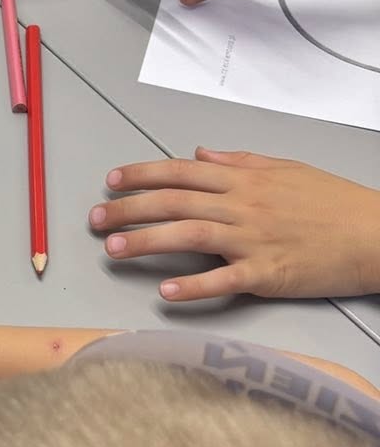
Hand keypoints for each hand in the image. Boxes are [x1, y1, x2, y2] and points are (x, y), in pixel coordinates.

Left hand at [91, 149, 379, 301]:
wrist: (376, 234)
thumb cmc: (334, 203)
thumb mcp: (286, 169)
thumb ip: (239, 162)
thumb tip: (200, 156)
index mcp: (244, 180)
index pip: (179, 173)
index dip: (141, 175)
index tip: (111, 182)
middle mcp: (242, 205)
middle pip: (173, 203)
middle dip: (128, 209)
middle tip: (95, 219)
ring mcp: (253, 239)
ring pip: (188, 235)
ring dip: (146, 242)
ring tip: (113, 250)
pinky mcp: (268, 272)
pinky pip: (224, 279)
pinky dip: (193, 284)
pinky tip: (165, 290)